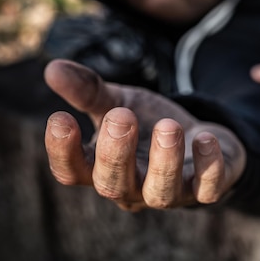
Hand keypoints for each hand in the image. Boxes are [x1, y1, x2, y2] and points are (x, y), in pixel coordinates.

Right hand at [44, 59, 245, 210]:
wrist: (198, 137)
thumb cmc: (148, 125)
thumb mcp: (119, 102)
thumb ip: (89, 91)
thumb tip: (52, 67)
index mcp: (102, 168)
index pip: (72, 172)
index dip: (63, 152)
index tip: (60, 118)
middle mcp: (132, 188)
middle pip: (113, 185)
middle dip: (116, 154)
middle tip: (121, 117)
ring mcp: (170, 193)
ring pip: (161, 191)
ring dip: (164, 161)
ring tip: (168, 127)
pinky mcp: (206, 189)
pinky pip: (207, 187)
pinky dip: (207, 164)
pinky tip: (204, 137)